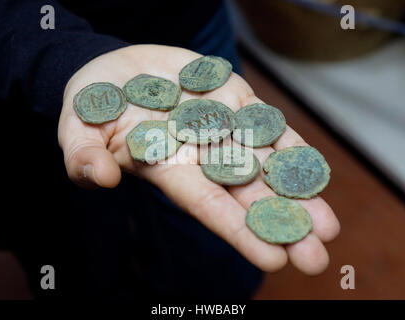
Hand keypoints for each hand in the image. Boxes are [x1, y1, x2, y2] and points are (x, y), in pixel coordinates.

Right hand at [58, 45, 339, 274]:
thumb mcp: (76, 129)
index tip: (273, 259)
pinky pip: (267, 124)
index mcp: (169, 168)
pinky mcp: (233, 99)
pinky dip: (291, 145)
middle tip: (316, 255)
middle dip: (282, 223)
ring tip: (328, 225)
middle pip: (247, 193)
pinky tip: (315, 172)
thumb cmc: (92, 107)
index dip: (238, 230)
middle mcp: (202, 154)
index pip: (208, 205)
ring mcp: (221, 127)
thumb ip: (83, 155)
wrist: (116, 71)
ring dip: (297, 192)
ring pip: (266, 163)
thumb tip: (98, 178)